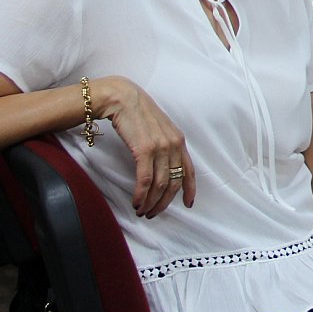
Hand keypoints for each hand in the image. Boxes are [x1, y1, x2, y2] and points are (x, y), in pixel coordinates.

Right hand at [93, 76, 194, 217]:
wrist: (122, 98)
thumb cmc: (137, 114)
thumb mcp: (159, 129)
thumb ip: (165, 146)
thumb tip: (163, 166)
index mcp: (179, 140)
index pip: (189, 170)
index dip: (190, 190)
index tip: (188, 205)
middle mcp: (174, 144)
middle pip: (174, 182)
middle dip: (164, 202)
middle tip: (153, 213)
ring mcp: (160, 147)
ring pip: (160, 184)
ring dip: (150, 202)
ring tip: (142, 211)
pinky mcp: (144, 150)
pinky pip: (145, 179)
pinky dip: (141, 194)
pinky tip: (135, 202)